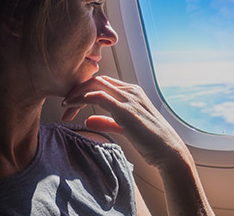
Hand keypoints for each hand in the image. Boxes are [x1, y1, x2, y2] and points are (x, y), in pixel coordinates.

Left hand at [61, 75, 190, 169]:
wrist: (168, 151)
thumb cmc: (150, 141)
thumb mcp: (124, 128)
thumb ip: (107, 122)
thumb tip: (88, 120)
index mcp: (131, 92)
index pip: (102, 84)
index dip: (83, 91)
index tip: (71, 104)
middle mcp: (130, 91)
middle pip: (96, 81)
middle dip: (77, 91)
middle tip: (64, 106)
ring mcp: (129, 98)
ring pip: (95, 85)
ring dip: (76, 94)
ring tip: (65, 107)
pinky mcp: (126, 109)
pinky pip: (99, 96)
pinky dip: (82, 98)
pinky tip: (72, 106)